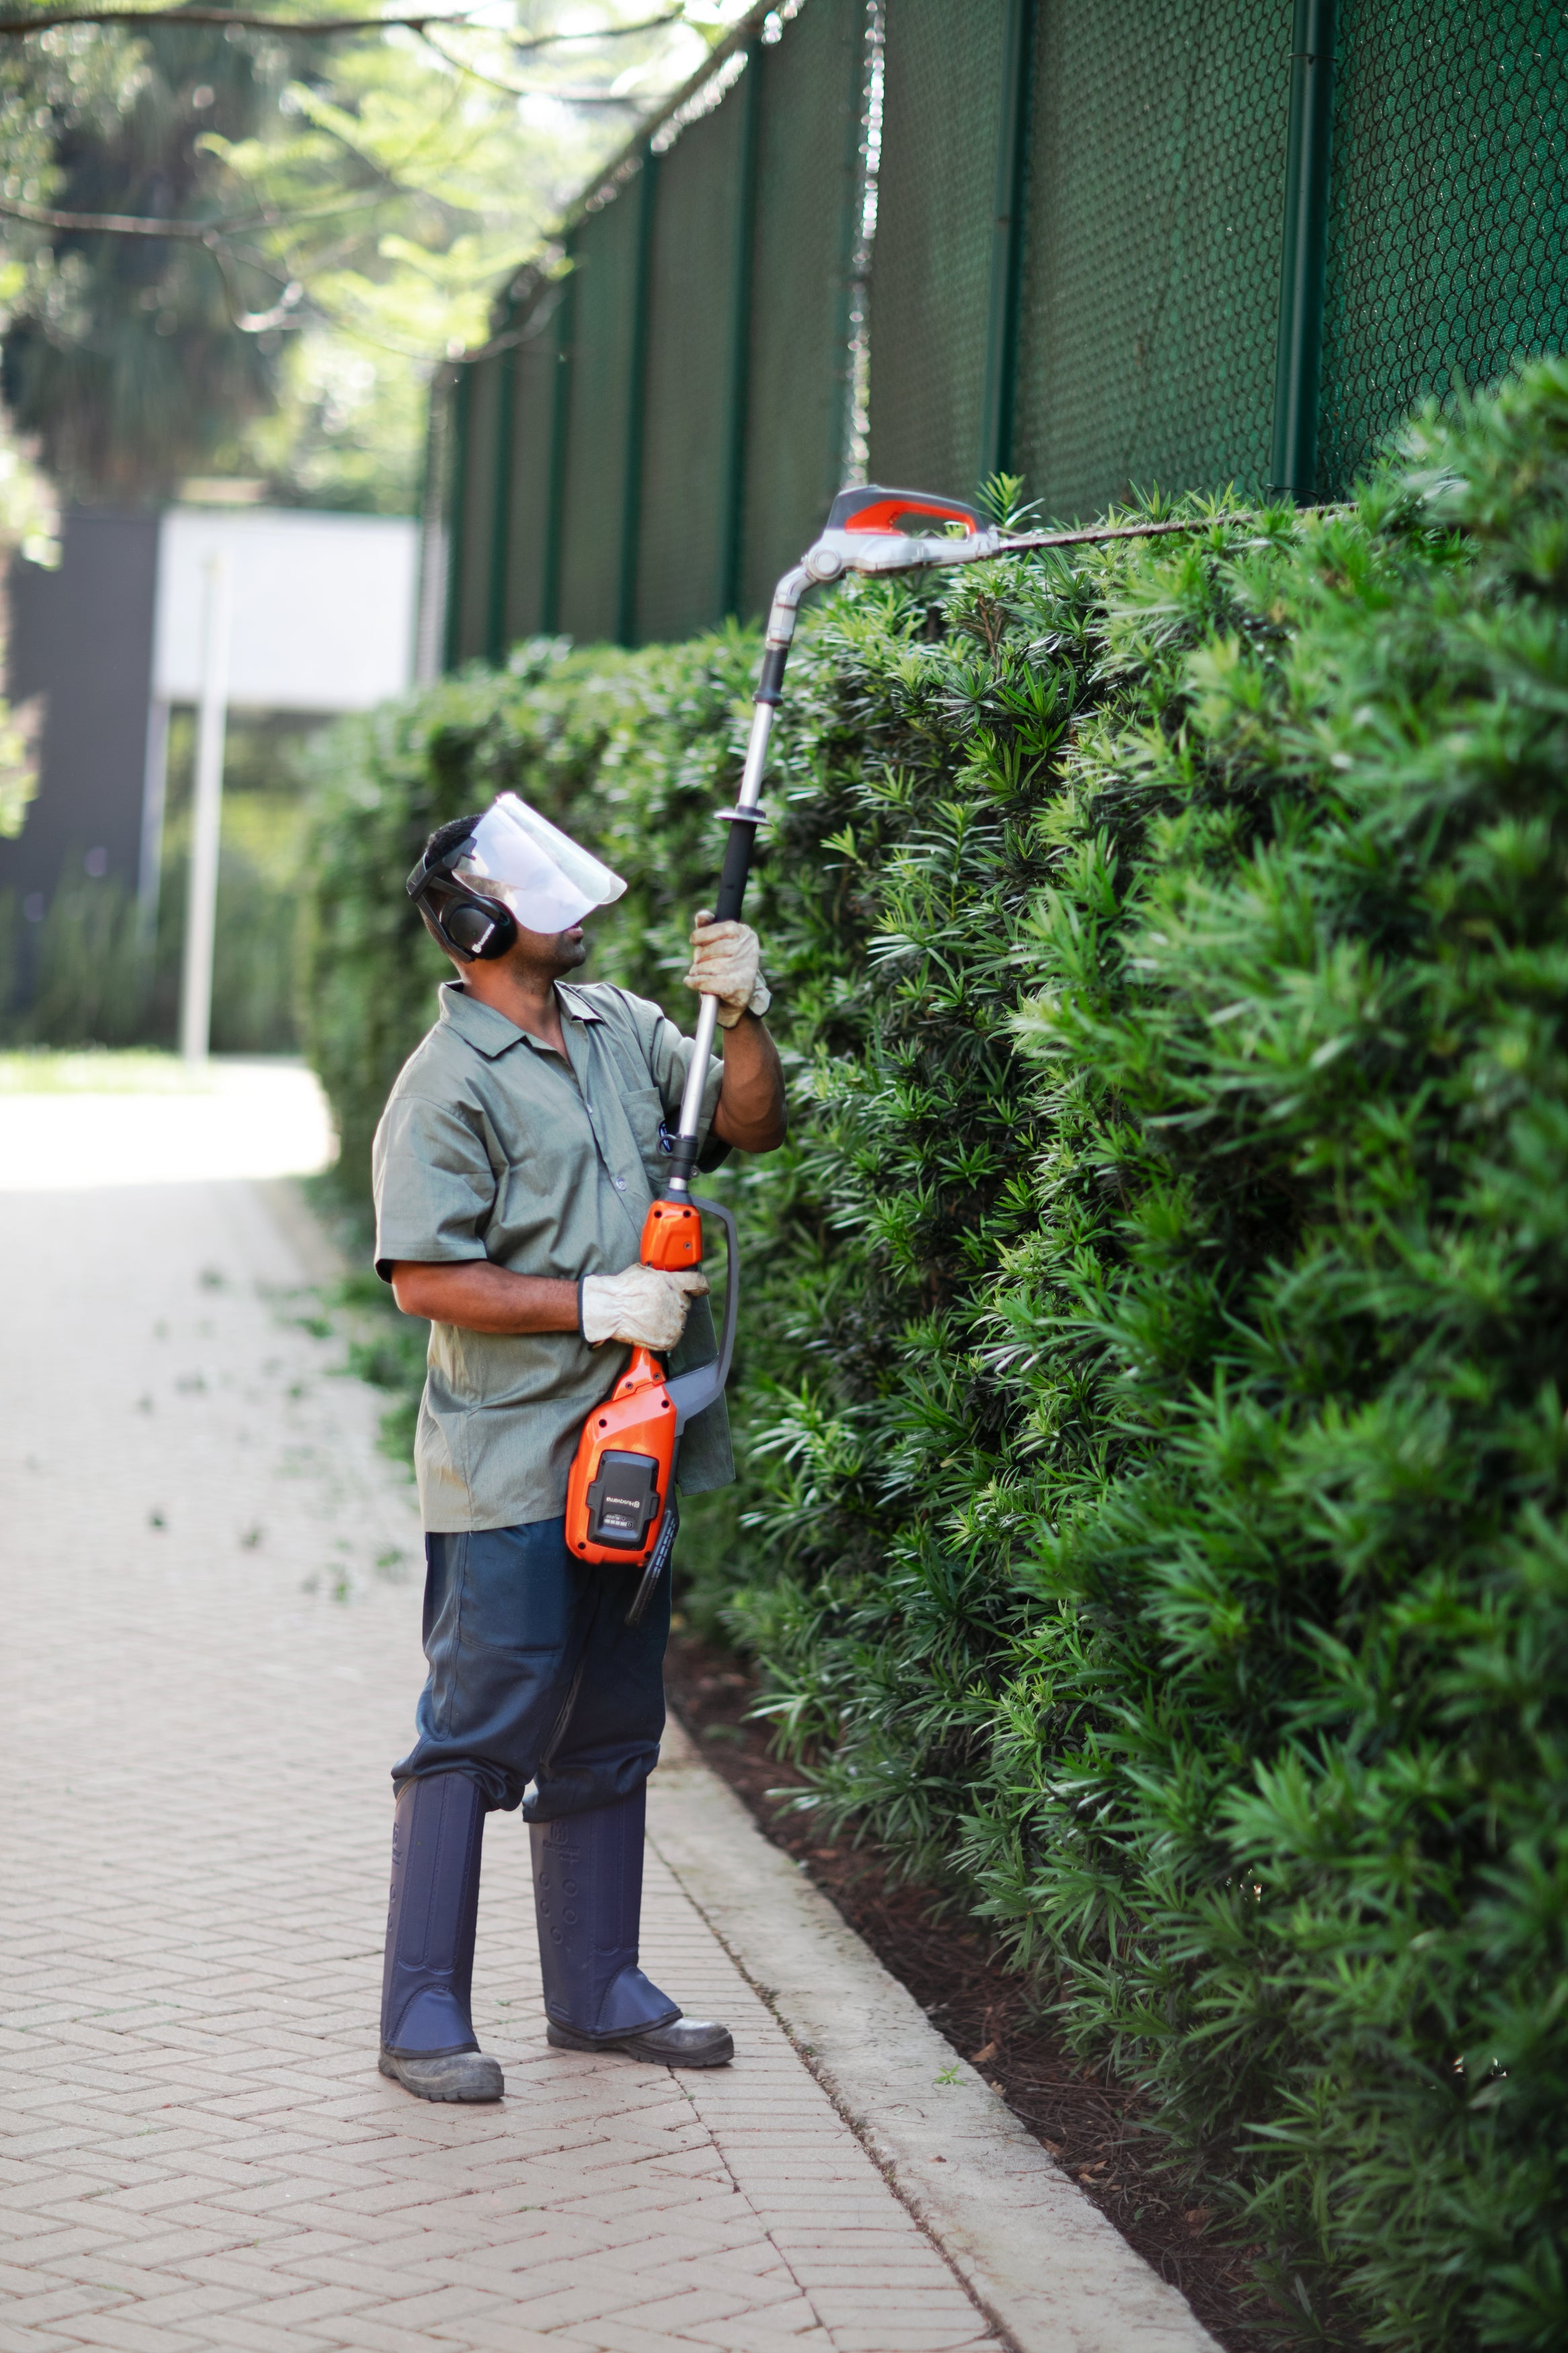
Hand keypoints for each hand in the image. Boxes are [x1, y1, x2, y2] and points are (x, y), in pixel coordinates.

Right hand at [580, 1261, 708, 1349]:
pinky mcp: (669, 1338)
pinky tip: (650, 1329)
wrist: (610, 1308)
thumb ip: (659, 1275)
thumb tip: (663, 1276)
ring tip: (649, 1319)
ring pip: (680, 1321)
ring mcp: (674, 1321)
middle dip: (674, 1305)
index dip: (701, 1286)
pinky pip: (673, 1337)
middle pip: (686, 1304)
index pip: (697, 1283)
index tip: (702, 1290)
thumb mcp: (643, 1271)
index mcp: (672, 1282)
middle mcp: (677, 1300)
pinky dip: (664, 1335)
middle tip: (656, 1307)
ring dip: (669, 1321)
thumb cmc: (621, 1289)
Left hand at [683, 909, 769, 1028]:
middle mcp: (747, 949)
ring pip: (705, 966)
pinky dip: (695, 982)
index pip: (717, 928)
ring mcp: (744, 969)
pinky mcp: (737, 987)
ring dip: (697, 972)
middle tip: (703, 963)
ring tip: (704, 974)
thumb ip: (708, 927)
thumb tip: (701, 916)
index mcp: (745, 933)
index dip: (700, 936)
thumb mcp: (719, 943)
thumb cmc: (726, 965)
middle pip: (708, 949)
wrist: (738, 998)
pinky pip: (705, 981)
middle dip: (699, 957)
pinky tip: (691, 982)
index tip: (695, 942)